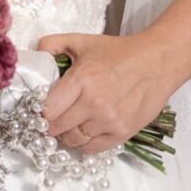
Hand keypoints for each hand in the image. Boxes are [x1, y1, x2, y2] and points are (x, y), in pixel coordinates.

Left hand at [36, 31, 172, 154]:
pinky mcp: (122, 133)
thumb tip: (35, 55)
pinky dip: (83, 143)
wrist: (156, 62)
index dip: (38, 111)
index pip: (47, 109)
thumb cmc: (118, 52)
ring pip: (73, 140)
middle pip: (57, 128)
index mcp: (82, 79)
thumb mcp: (82, 41)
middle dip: (49, 125)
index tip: (38, 109)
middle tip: (49, 119)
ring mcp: (109, 121)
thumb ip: (53, 45)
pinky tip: (84, 130)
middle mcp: (94, 104)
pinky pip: (91, 149)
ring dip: (65, 135)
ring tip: (67, 124)